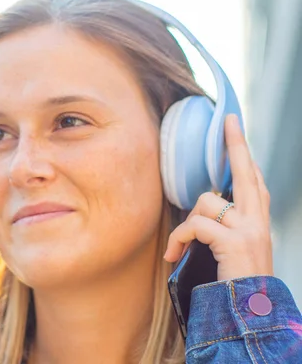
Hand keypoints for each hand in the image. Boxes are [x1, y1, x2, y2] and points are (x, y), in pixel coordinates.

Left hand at [163, 114, 273, 280]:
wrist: (251, 311)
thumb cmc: (237, 279)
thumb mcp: (236, 246)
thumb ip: (226, 223)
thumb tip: (205, 203)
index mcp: (258, 218)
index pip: (252, 178)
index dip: (243, 153)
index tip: (234, 126)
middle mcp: (257, 219)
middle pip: (245, 172)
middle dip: (236, 144)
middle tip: (228, 120)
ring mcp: (248, 229)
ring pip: (205, 202)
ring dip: (187, 224)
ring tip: (181, 246)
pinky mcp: (233, 241)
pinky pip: (195, 225)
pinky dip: (179, 239)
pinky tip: (173, 255)